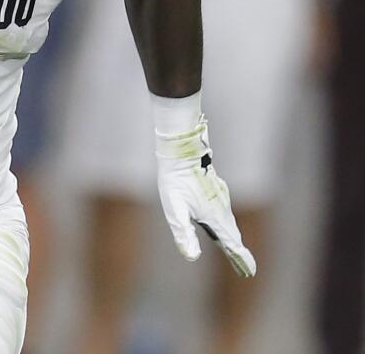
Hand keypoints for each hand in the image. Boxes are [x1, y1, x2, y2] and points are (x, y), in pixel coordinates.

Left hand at [155, 118, 256, 276]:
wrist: (181, 152)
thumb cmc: (176, 181)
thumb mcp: (175, 209)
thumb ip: (184, 233)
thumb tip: (192, 257)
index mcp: (214, 218)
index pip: (231, 244)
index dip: (240, 259)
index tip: (250, 273)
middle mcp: (222, 210)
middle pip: (233, 237)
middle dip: (238, 254)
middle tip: (247, 271)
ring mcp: (220, 200)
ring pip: (229, 224)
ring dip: (233, 240)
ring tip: (236, 252)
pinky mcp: (215, 192)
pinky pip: (223, 214)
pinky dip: (227, 226)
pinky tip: (221, 226)